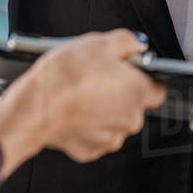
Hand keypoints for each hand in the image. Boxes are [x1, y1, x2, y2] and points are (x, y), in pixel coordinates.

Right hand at [0, 30, 165, 177]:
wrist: (34, 108)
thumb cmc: (64, 77)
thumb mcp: (98, 42)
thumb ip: (127, 42)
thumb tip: (137, 44)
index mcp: (138, 92)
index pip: (158, 88)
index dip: (144, 78)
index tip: (131, 72)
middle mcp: (129, 119)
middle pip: (134, 105)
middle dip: (119, 93)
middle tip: (98, 79)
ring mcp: (110, 138)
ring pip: (113, 121)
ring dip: (102, 110)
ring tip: (81, 94)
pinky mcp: (90, 151)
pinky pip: (93, 135)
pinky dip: (85, 125)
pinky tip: (73, 110)